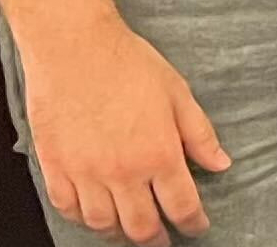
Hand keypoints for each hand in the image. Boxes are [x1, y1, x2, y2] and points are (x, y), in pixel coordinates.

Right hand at [15, 13, 229, 242]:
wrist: (74, 48)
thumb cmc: (128, 64)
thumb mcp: (178, 94)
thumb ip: (200, 135)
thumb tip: (221, 164)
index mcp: (159, 154)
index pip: (182, 206)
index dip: (193, 223)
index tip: (198, 227)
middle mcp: (122, 172)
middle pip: (142, 226)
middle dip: (158, 239)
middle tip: (166, 239)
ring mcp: (85, 173)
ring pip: (103, 225)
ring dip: (120, 233)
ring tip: (131, 230)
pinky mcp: (55, 168)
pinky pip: (68, 209)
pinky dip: (83, 219)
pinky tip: (94, 215)